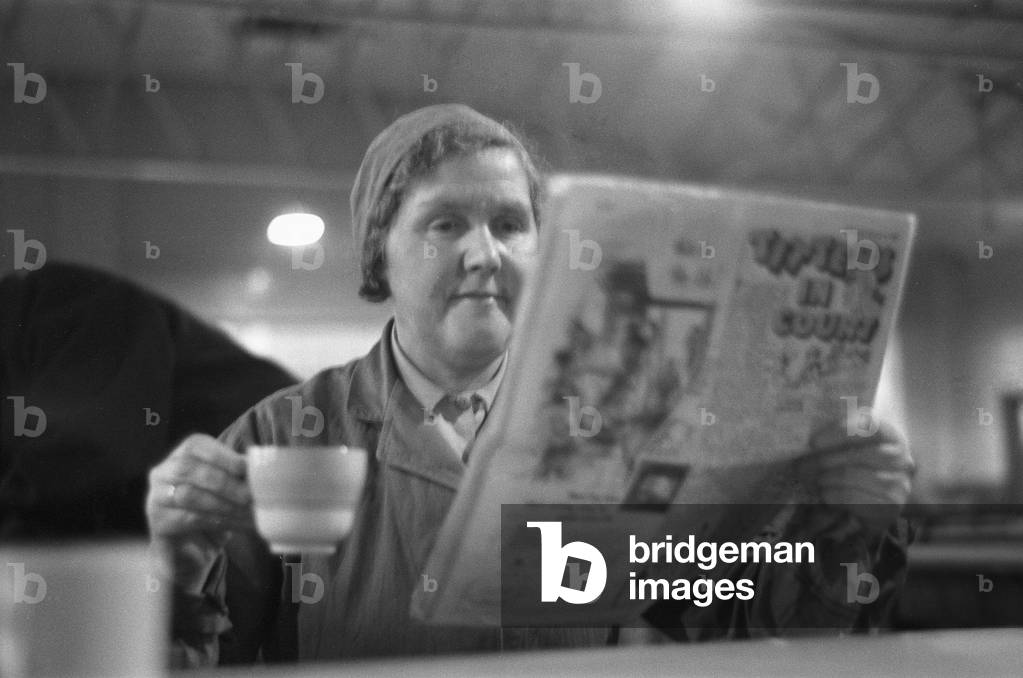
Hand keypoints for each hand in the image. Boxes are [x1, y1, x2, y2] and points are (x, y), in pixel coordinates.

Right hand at [146, 434, 253, 590]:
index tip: (245, 468)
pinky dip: (215, 520)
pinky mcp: (157, 523)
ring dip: (222, 503)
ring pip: (188, 494)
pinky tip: (235, 523)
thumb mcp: (227, 487)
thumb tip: (261, 469)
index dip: (221, 455)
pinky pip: (187, 518)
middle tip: (249, 495)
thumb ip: (237, 475)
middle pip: (189, 469)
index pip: (195, 445)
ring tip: (246, 511)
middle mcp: (162, 472)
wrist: (189, 549)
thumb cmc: (213, 509)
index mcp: (180, 455)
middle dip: (224, 482)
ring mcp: (155, 498)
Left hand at [795, 416, 913, 529]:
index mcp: (891, 436)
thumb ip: (835, 440)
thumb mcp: (851, 448)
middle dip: (827, 460)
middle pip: (863, 454)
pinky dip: (838, 496)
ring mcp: (900, 484)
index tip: (813, 442)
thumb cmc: (858, 467)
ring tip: (815, 480)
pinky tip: (826, 494)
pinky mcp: (891, 506)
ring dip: (831, 478)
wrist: (878, 499)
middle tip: (801, 466)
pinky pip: (861, 499)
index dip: (841, 431)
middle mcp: (901, 459)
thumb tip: (802, 442)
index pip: (871, 425)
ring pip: (861, 477)